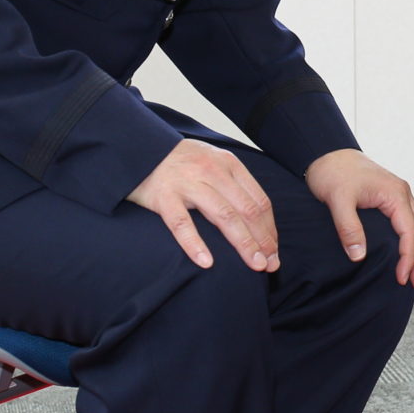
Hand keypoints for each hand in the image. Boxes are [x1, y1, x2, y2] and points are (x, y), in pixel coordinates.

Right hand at [128, 138, 278, 271]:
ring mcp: (188, 183)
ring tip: (254, 265)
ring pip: (224, 216)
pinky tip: (207, 262)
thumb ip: (234, 185)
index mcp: (229, 165)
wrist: (140, 148)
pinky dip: (195, 243)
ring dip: (243, 243)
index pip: (259, 200)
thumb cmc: (182, 162)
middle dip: (263, 240)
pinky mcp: (164, 196)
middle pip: (247, 210)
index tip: (273, 250)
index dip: (270, 228)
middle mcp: (213, 172)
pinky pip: (182, 223)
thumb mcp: (214, 163)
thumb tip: (258, 220)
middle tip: (270, 264)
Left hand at [304, 148, 413, 286]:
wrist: (327, 153)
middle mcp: (403, 194)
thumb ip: (349, 228)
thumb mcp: (337, 200)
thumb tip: (359, 255)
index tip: (402, 278)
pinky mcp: (391, 198)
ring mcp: (399, 196)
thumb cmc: (333, 171)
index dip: (408, 258)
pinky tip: (410, 254)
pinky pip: (410, 222)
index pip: (410, 232)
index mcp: (395, 194)